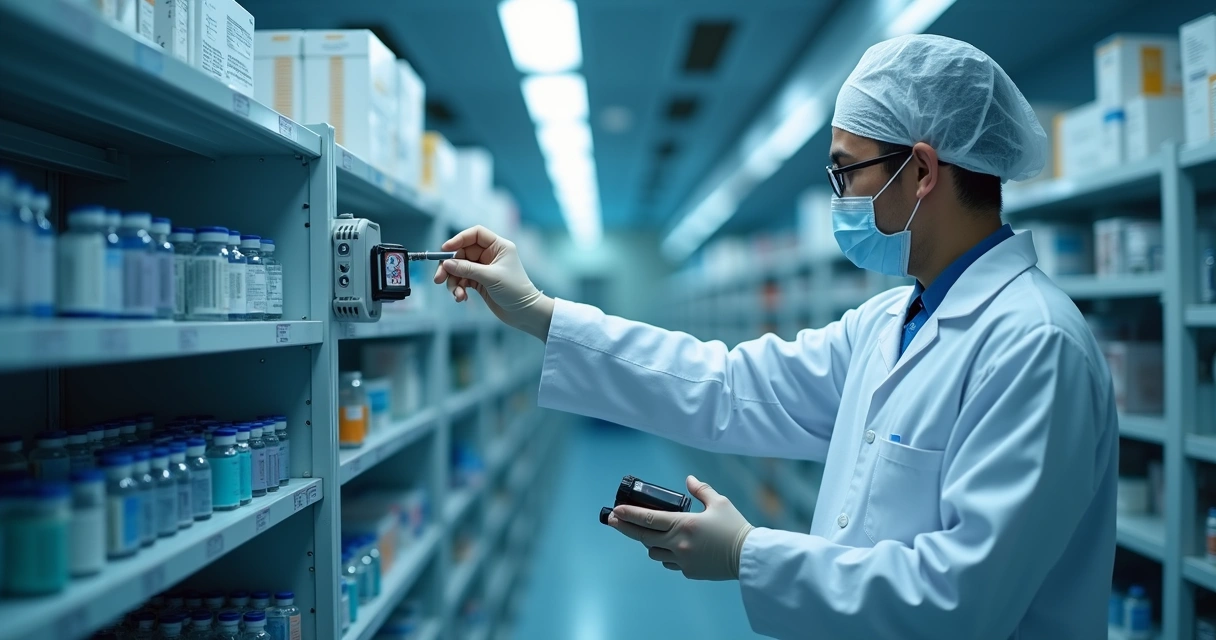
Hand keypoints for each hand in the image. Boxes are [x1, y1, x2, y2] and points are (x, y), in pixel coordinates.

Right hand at [433, 226, 553, 339]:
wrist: (524, 313)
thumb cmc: (514, 290)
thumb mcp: (490, 277)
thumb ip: (467, 269)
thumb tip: (446, 263)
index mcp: (498, 246)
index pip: (476, 234)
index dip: (459, 239)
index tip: (445, 249)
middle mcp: (490, 255)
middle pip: (462, 253)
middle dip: (450, 266)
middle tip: (438, 279)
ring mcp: (484, 269)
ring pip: (460, 269)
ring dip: (454, 281)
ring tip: (456, 295)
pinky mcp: (480, 282)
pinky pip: (463, 280)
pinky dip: (459, 289)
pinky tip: (461, 298)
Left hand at [608, 475, 754, 580]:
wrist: (748, 556)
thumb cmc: (735, 527)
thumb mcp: (719, 502)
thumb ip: (701, 490)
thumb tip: (689, 479)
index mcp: (684, 524)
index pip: (649, 519)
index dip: (629, 514)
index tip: (615, 511)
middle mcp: (679, 544)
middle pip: (643, 537)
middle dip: (625, 528)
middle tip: (612, 520)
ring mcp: (682, 560)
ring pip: (654, 552)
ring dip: (649, 542)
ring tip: (649, 533)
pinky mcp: (689, 572)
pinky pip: (670, 563)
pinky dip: (667, 554)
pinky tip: (672, 547)